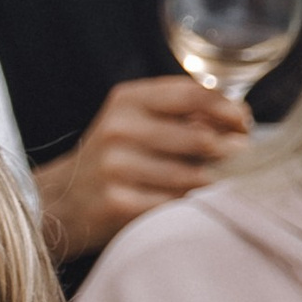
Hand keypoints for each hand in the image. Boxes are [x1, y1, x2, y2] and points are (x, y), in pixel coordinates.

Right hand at [31, 75, 249, 261]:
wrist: (58, 204)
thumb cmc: (110, 162)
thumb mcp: (133, 123)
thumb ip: (178, 115)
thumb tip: (238, 122)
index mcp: (127, 100)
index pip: (193, 94)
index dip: (228, 109)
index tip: (244, 124)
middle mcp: (119, 129)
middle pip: (200, 137)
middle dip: (231, 151)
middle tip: (243, 160)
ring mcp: (116, 167)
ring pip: (193, 176)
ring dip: (217, 182)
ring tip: (223, 184)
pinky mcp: (117, 203)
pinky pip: (175, 204)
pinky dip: (193, 206)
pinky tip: (198, 207)